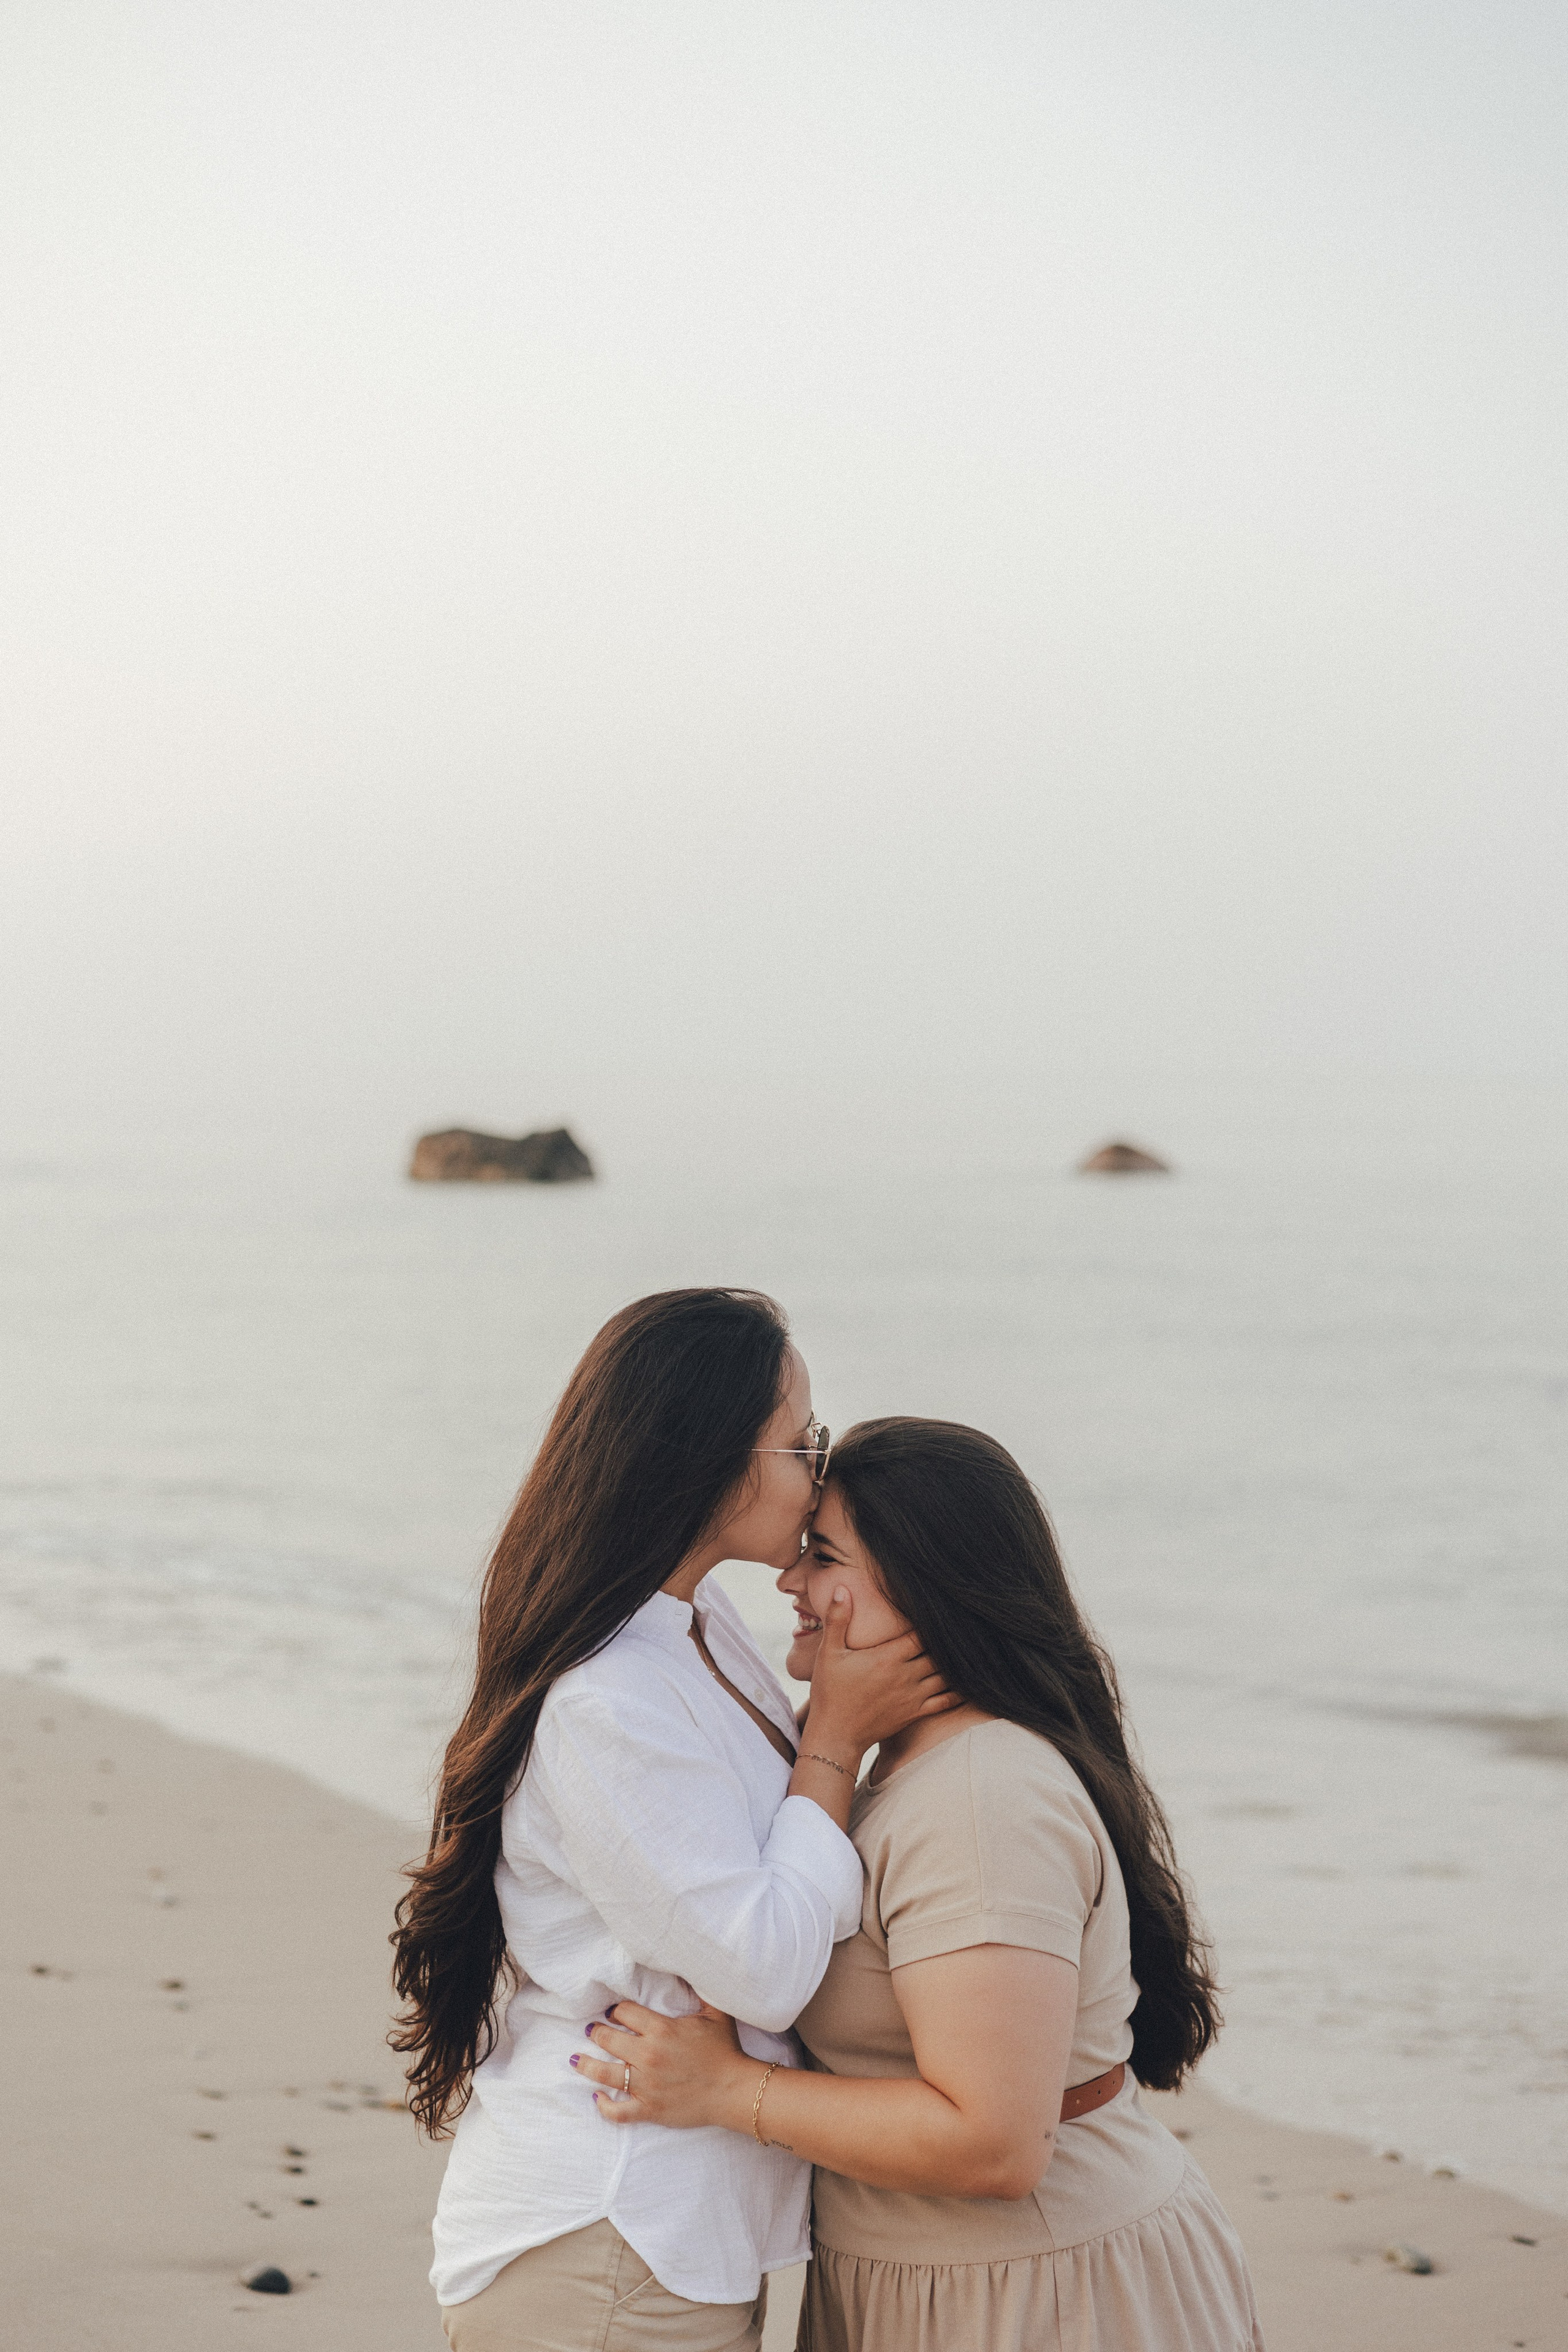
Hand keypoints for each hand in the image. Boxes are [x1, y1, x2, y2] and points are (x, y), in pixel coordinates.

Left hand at [570, 1998, 756, 2131]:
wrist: (733, 2090)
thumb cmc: (725, 2050)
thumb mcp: (715, 2013)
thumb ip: (700, 1990)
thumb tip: (691, 1966)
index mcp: (661, 2030)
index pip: (625, 2013)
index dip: (617, 2011)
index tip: (613, 2012)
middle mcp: (648, 2056)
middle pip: (608, 2039)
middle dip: (597, 2032)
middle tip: (592, 2030)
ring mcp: (646, 2085)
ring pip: (604, 2073)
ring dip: (587, 2065)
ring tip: (576, 2059)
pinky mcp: (649, 2109)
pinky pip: (618, 2111)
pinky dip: (604, 2106)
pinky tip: (597, 2097)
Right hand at [803, 1588, 958, 1759]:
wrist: (836, 1736)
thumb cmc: (830, 1693)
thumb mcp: (828, 1653)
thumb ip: (837, 1619)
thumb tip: (840, 1588)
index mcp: (888, 1657)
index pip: (922, 1634)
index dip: (934, 1622)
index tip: (941, 1611)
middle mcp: (905, 1675)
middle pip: (938, 1652)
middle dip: (948, 1641)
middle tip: (963, 1628)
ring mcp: (913, 1696)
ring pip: (946, 1675)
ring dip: (956, 1663)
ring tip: (969, 1650)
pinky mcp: (915, 1713)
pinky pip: (945, 1702)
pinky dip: (959, 1692)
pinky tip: (970, 1683)